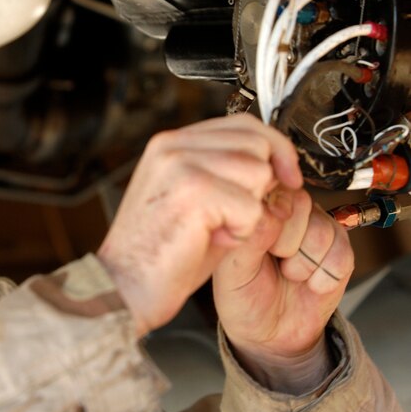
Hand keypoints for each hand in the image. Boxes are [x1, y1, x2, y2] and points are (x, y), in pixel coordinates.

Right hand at [97, 114, 302, 336]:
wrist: (124, 286)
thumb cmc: (159, 253)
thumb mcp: (192, 199)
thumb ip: (224, 173)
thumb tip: (273, 166)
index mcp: (171, 144)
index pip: (242, 124)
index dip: (274, 149)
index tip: (287, 176)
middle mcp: (172, 146)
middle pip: (256, 145)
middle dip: (262, 184)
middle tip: (234, 215)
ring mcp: (180, 165)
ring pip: (258, 173)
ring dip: (249, 210)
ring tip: (216, 228)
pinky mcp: (193, 192)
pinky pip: (251, 208)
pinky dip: (241, 232)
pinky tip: (211, 240)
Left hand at [212, 188, 353, 393]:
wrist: (269, 334)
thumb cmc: (242, 297)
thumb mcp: (232, 270)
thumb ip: (249, 237)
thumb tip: (270, 211)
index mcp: (256, 208)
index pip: (271, 187)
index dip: (270, 216)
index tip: (260, 244)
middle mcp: (288, 212)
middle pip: (300, 204)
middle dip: (284, 242)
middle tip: (273, 261)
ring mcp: (316, 228)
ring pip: (322, 231)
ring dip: (302, 264)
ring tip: (288, 274)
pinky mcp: (340, 250)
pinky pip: (341, 255)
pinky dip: (322, 278)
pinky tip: (308, 284)